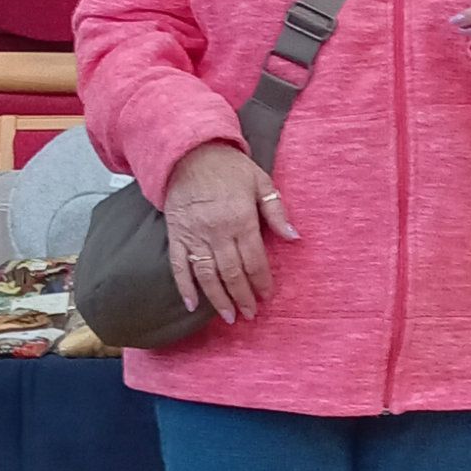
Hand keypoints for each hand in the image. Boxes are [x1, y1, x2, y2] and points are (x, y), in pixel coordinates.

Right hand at [164, 143, 296, 324]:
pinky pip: (179, 266)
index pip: (254, 260)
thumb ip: (277, 211)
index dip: (261, 281)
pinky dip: (184, 287)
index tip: (267, 296)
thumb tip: (294, 237)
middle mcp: (217, 232)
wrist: (189, 153)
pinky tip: (193, 305)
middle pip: (232, 273)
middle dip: (242, 296)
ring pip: (207, 275)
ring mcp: (194, 236)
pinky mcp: (176, 236)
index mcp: (241, 220)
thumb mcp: (260, 182)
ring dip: (219, 299)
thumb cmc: (229, 168)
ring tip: (229, 317)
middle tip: (250, 314)